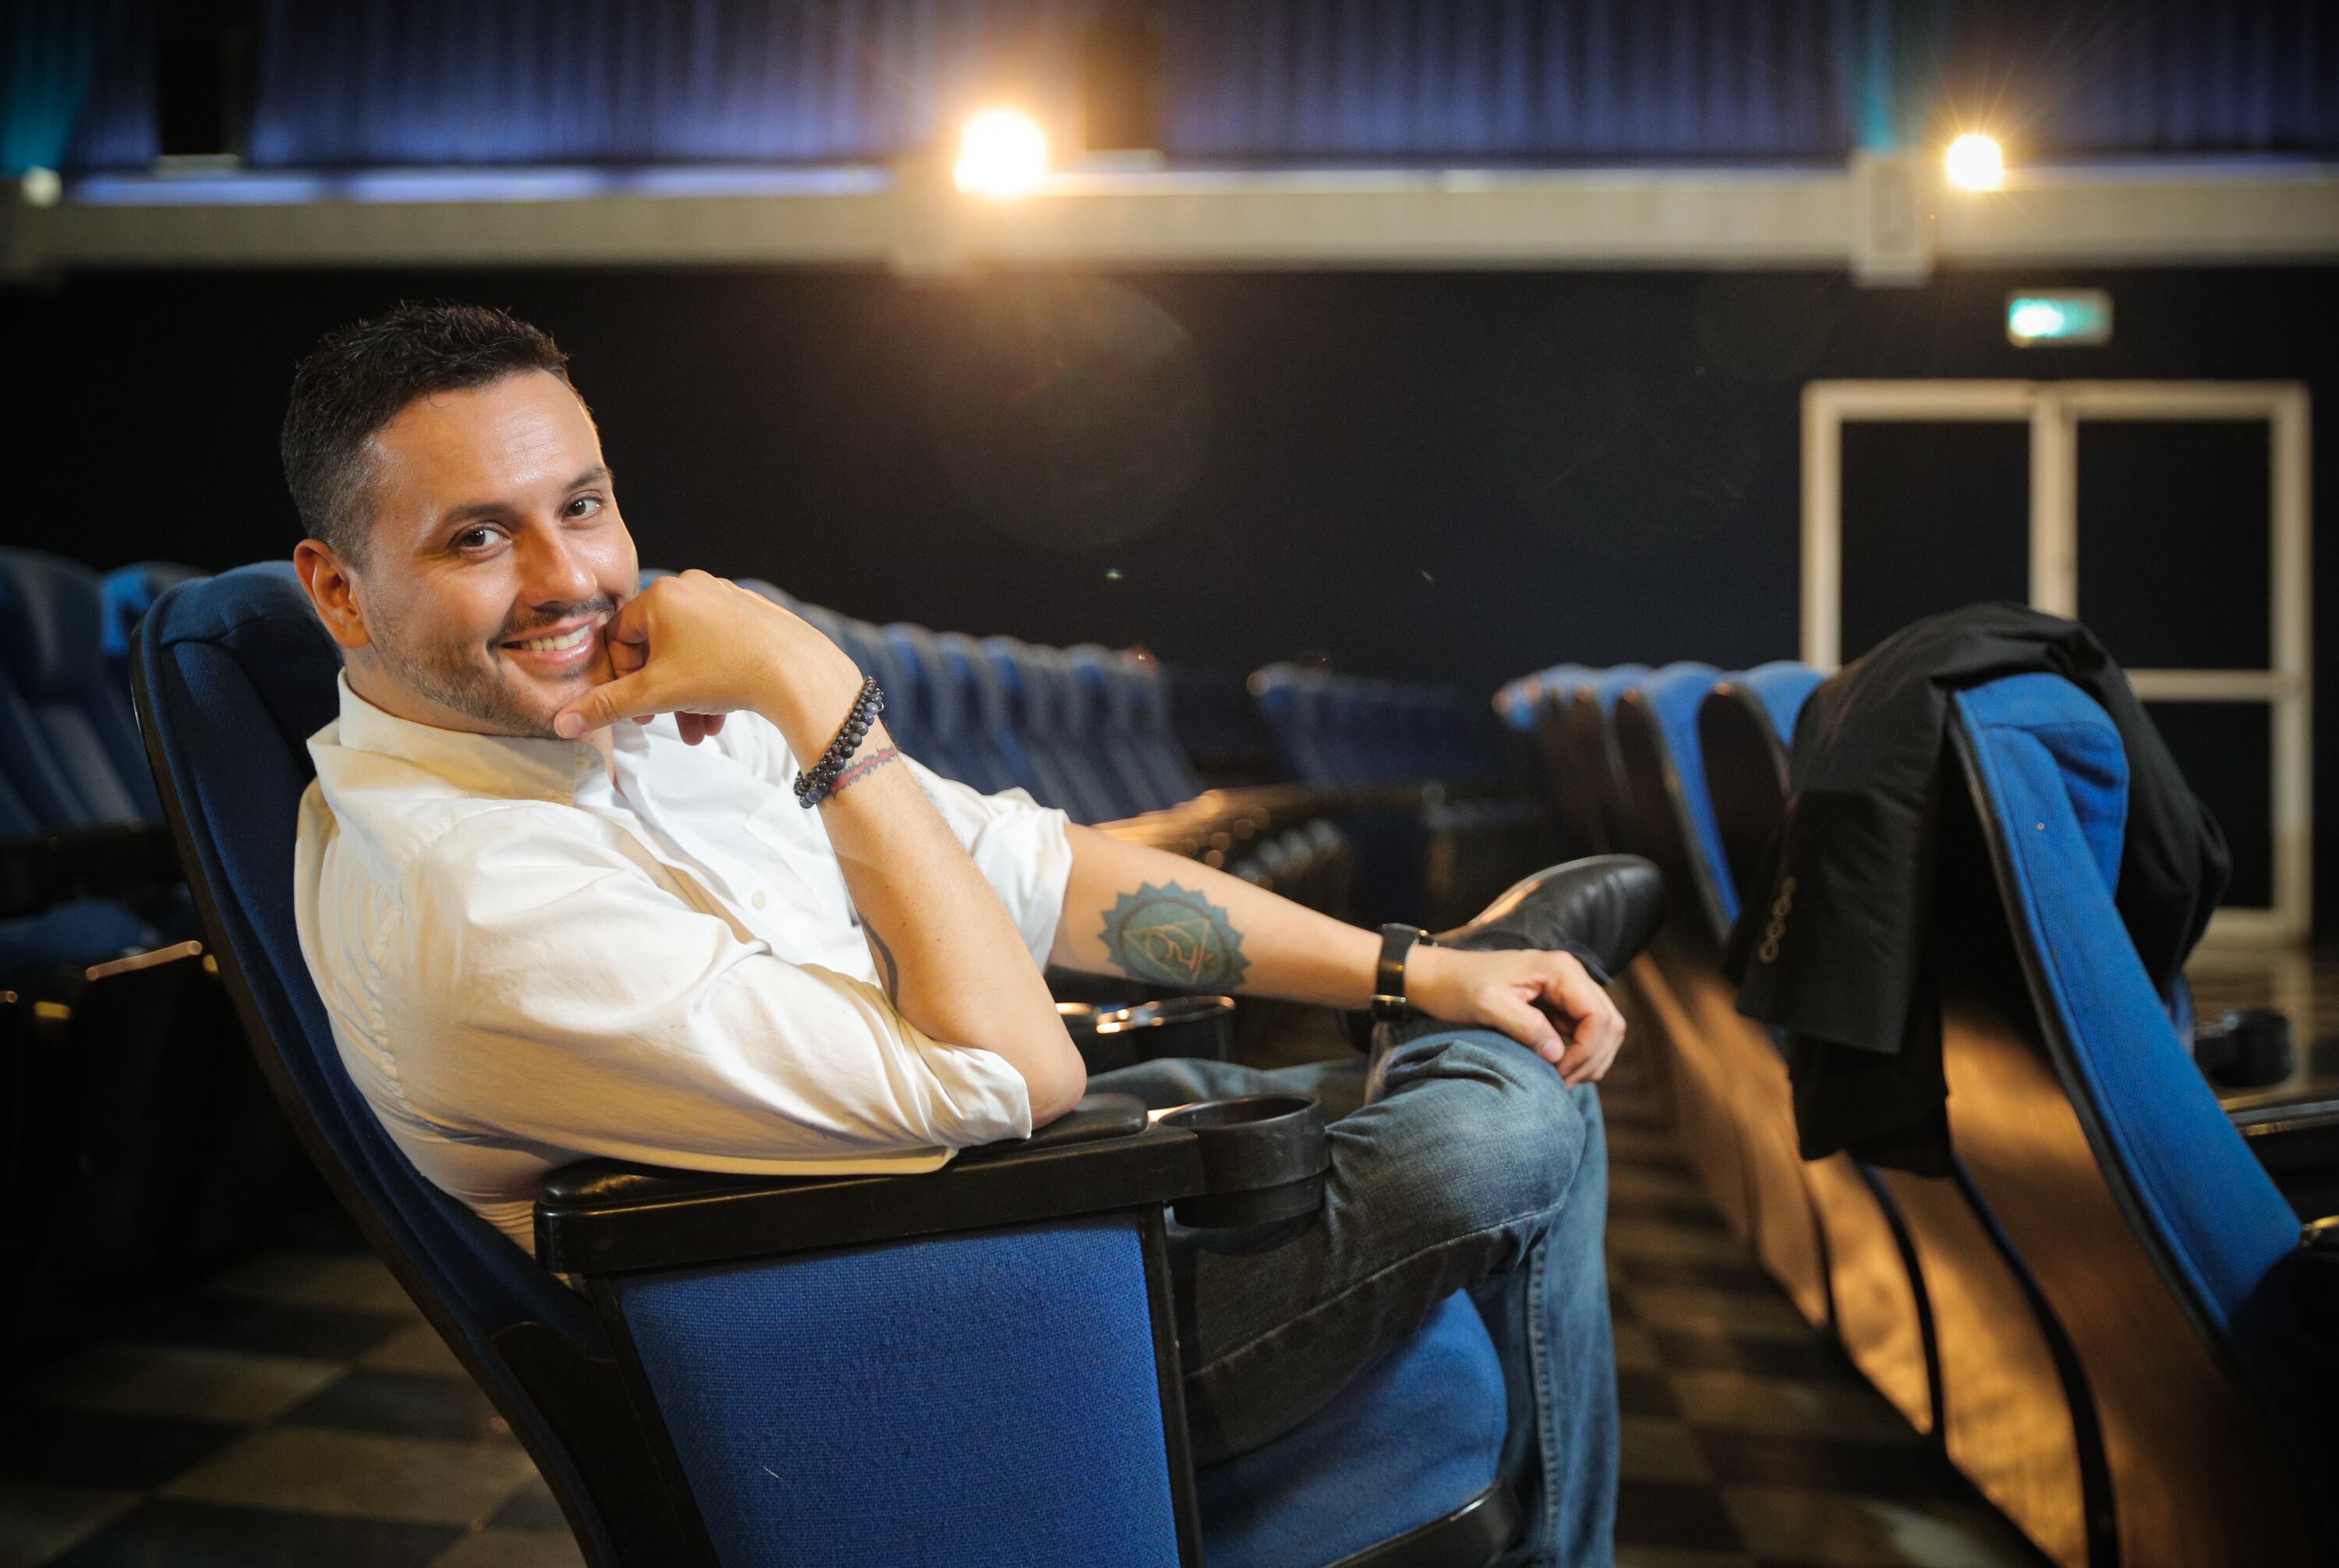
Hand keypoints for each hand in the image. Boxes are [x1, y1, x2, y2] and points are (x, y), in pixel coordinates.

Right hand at [553, 571, 862, 752]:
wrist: (797, 673)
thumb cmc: (724, 674)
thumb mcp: (656, 695)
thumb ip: (606, 706)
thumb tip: (562, 721)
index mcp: (661, 594)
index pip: (619, 636)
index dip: (622, 678)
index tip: (636, 711)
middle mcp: (693, 586)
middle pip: (657, 648)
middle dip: (662, 695)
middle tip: (669, 725)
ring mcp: (726, 597)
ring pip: (690, 653)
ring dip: (689, 696)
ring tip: (703, 730)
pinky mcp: (754, 613)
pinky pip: (720, 647)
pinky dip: (715, 680)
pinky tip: (724, 713)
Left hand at [1405, 944, 1624, 1085]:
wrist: (1440, 978)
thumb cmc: (1459, 988)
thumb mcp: (1488, 1006)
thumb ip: (1525, 1026)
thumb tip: (1558, 1054)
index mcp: (1560, 970)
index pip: (1599, 1017)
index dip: (1586, 1051)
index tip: (1557, 1071)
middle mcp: (1572, 976)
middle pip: (1610, 1026)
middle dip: (1591, 1060)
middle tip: (1560, 1082)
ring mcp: (1568, 991)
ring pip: (1604, 1032)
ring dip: (1589, 1060)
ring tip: (1557, 1079)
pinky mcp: (1560, 1006)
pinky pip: (1586, 1034)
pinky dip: (1579, 1055)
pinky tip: (1554, 1068)